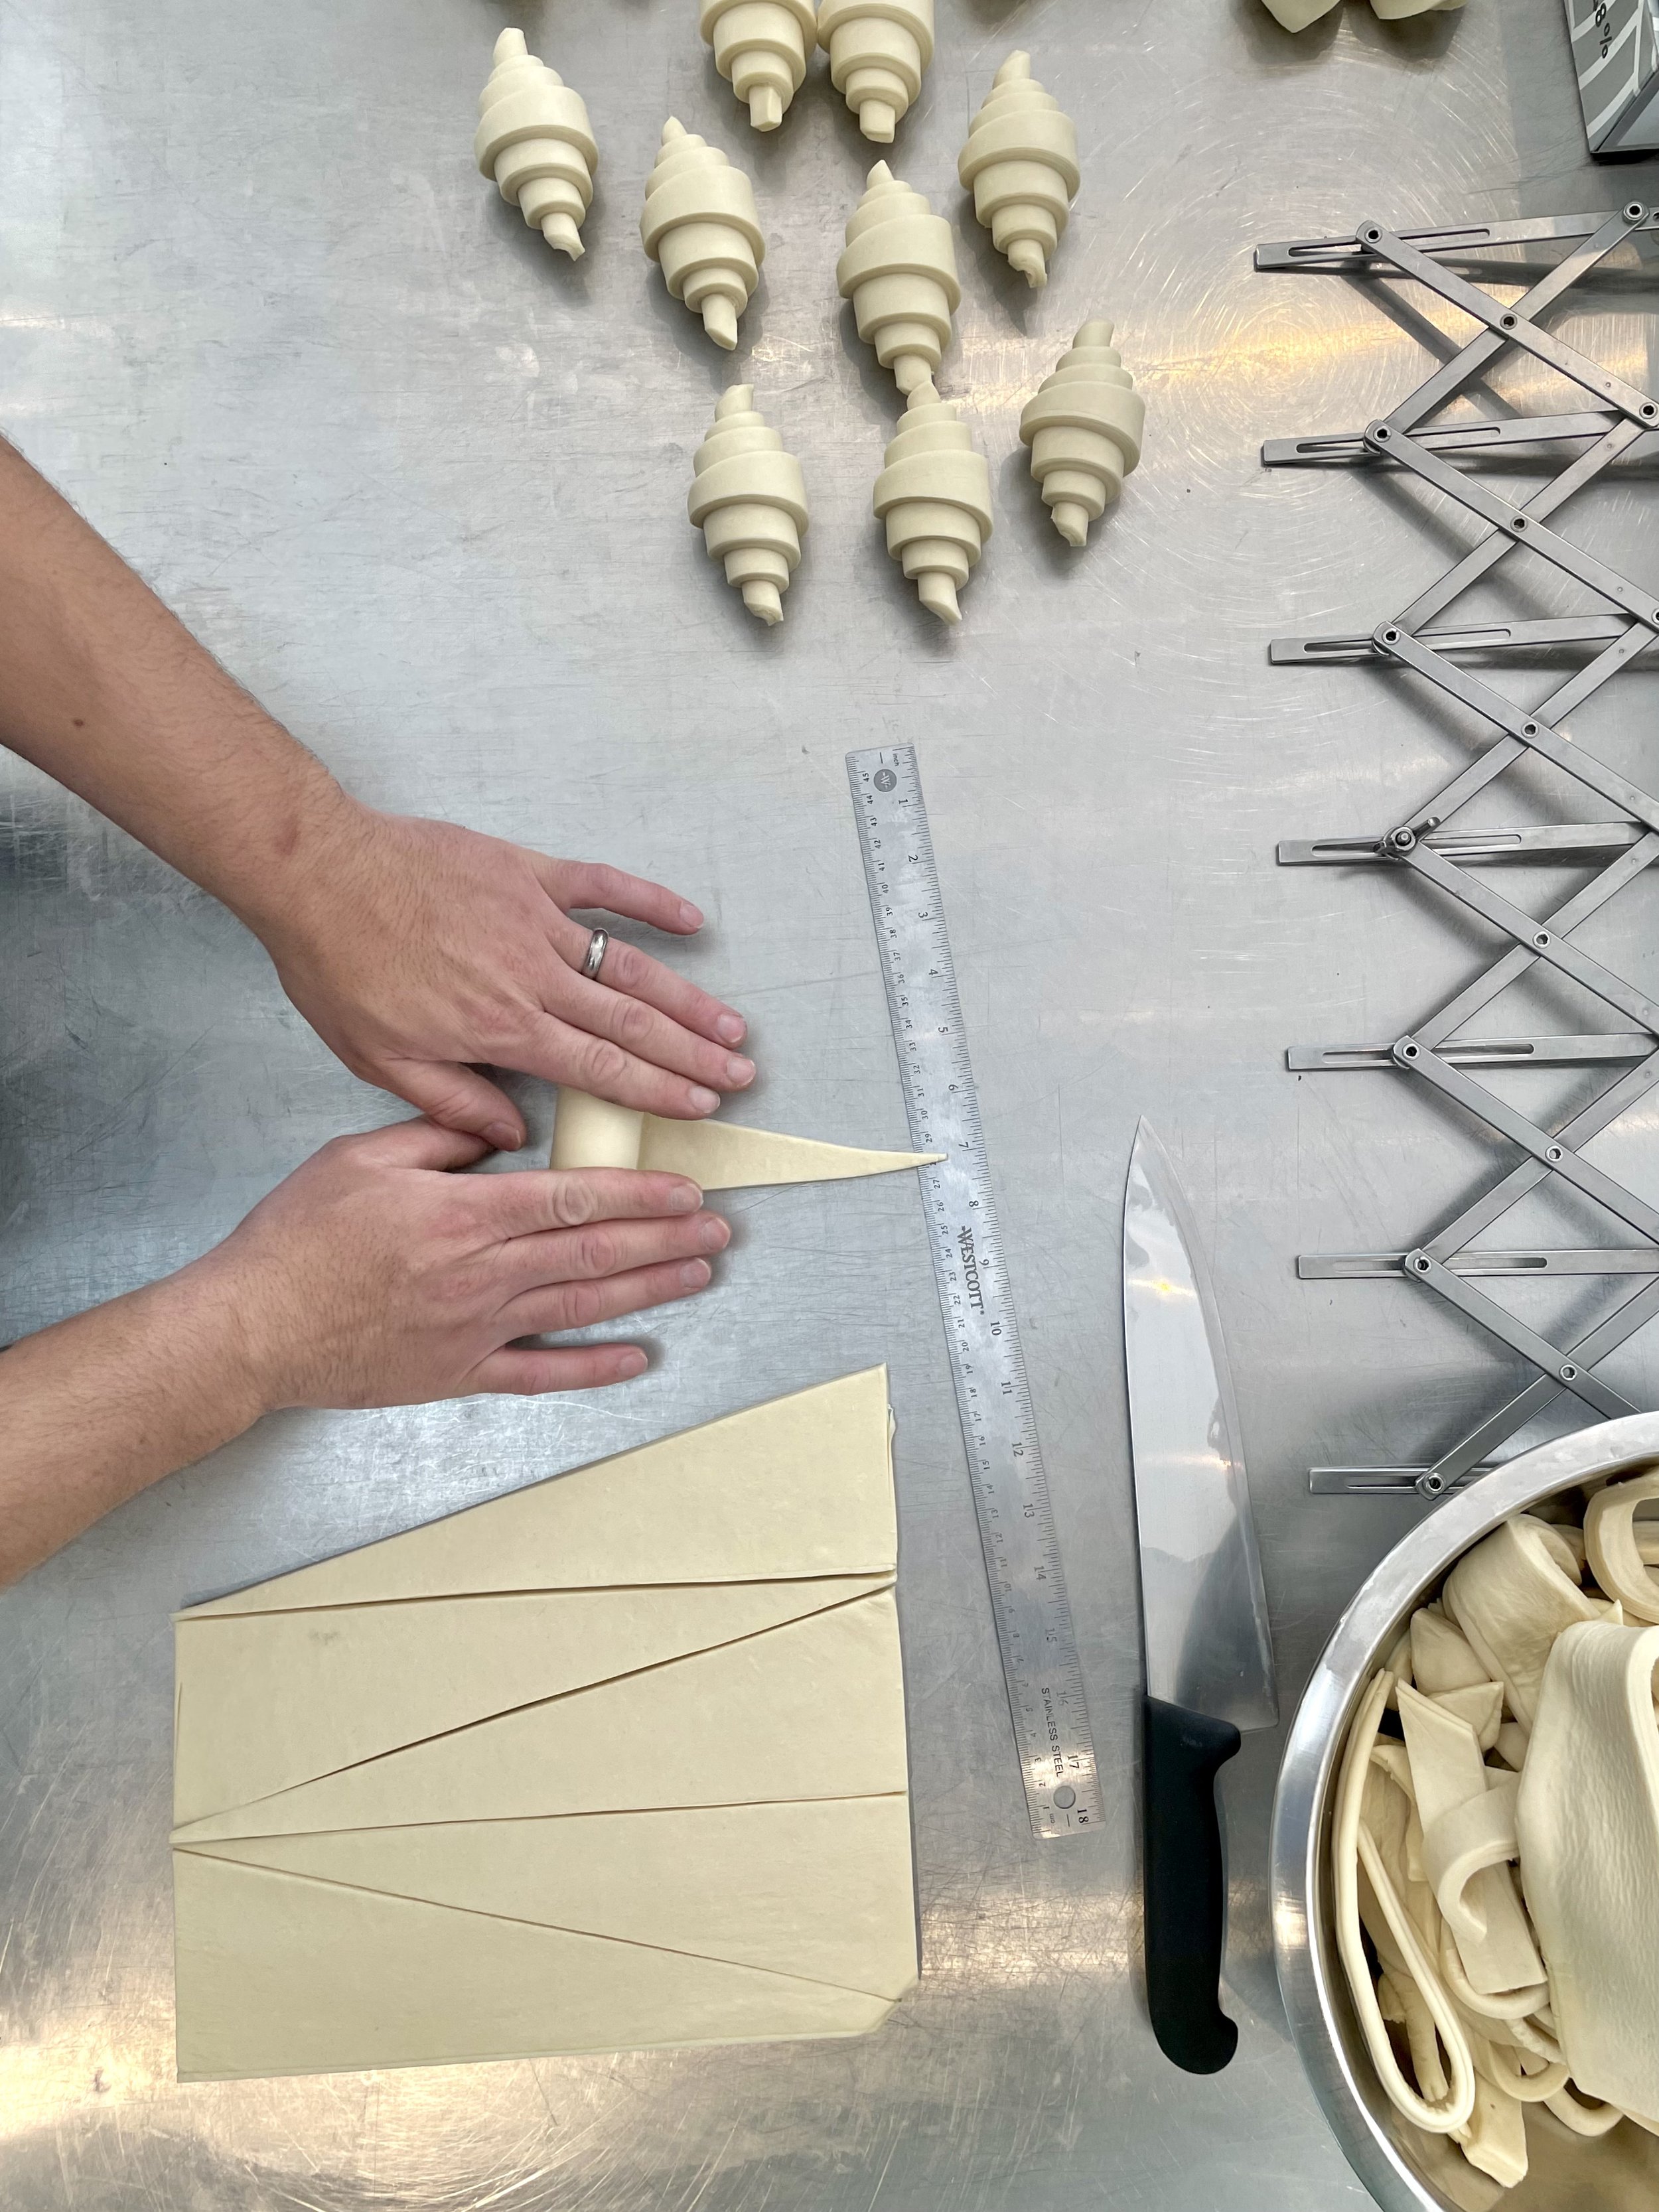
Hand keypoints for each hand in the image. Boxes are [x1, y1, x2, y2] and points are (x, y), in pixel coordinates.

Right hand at [196, 1117, 730, 1404]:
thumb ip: (439, 1135)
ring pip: (581, 1308)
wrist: (251, 1326)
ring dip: (648, 1291)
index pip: (570, 1201)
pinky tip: (638, 1358)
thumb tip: (502, 1127)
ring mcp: (474, 1331)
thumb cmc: (297, 1237)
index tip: (685, 1190)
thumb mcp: (361, 1156)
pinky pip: (540, 1374)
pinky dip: (594, 1368)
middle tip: (718, 1229)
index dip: (637, 1195)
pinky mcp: (458, 1373)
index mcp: (461, 1216)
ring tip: (698, 1274)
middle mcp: (479, 1276)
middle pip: (592, 1254)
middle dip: (664, 1239)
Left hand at [254, 805, 754, 1147]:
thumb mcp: (380, 1058)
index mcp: (500, 1027)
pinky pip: (601, 886)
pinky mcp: (525, 872)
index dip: (658, 1089)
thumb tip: (513, 1136)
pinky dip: (650, 901)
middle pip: (632, 1023)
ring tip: (730, 1023)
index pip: (600, 1069)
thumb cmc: (339, 967)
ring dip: (687, 996)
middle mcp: (530, 974)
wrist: (315, 874)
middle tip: (740, 1073)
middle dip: (693, 1053)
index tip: (700, 1104)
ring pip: (629, 964)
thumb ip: (452, 1101)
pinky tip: (692, 920)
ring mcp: (534, 918)